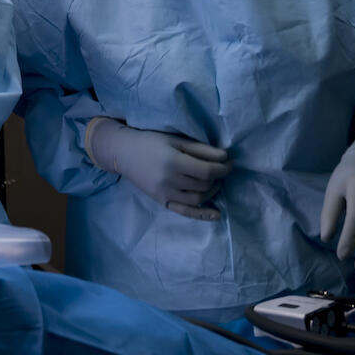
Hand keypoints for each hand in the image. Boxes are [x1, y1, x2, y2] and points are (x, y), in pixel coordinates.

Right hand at [84, 118, 231, 221]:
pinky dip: (203, 214)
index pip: (207, 171)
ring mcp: (165, 194)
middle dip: (217, 178)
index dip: (222, 168)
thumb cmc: (151, 141)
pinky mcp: (162, 202)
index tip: (229, 163)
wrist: (124, 153)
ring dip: (212, 191)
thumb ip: (200, 149)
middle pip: (204, 184)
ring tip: (215, 182)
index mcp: (173, 161)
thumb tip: (225, 157)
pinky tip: (217, 215)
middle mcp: (170, 181)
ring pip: (198, 198)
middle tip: (221, 169)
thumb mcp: (176, 140)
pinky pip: (186, 212)